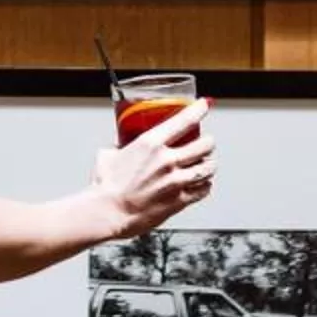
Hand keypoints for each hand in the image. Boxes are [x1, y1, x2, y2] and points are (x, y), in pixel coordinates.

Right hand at [88, 99, 214, 238]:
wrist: (108, 212)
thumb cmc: (106, 186)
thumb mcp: (110, 154)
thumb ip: (120, 146)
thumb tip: (120, 144)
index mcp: (150, 143)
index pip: (184, 120)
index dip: (199, 109)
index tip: (204, 105)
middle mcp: (167, 160)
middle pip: (204, 145)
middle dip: (208, 142)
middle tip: (206, 141)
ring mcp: (175, 181)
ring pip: (208, 167)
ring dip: (209, 163)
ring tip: (207, 162)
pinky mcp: (179, 200)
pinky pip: (203, 190)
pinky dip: (205, 185)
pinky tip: (202, 183)